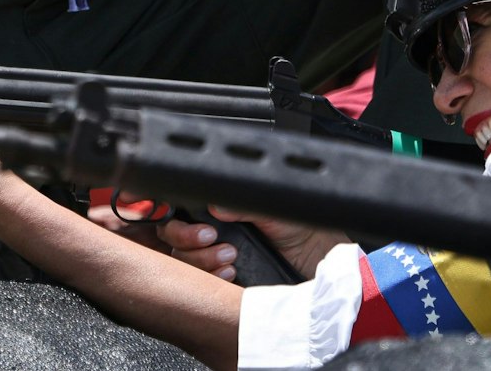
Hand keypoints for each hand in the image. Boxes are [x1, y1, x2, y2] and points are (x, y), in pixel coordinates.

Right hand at [159, 208, 346, 282]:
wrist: (318, 261)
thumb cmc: (299, 228)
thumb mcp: (271, 208)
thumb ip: (241, 203)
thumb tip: (215, 205)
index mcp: (216, 212)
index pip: (179, 214)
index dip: (180, 223)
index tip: (203, 229)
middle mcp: (210, 235)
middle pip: (172, 240)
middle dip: (188, 241)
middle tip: (215, 240)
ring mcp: (213, 261)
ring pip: (182, 263)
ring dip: (202, 261)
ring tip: (231, 258)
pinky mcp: (221, 284)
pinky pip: (199, 286)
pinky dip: (211, 281)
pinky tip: (232, 274)